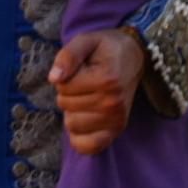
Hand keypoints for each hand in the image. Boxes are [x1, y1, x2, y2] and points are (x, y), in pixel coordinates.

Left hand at [49, 27, 145, 155]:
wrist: (134, 56)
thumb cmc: (105, 48)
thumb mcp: (85, 41)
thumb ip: (68, 56)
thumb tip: (54, 78)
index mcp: (106, 80)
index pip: (63, 86)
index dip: (64, 76)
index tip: (79, 69)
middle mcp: (113, 103)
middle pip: (65, 105)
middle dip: (67, 92)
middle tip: (83, 82)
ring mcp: (116, 120)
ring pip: (72, 124)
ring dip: (72, 111)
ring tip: (86, 96)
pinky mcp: (117, 130)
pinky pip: (88, 146)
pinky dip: (80, 137)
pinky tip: (83, 120)